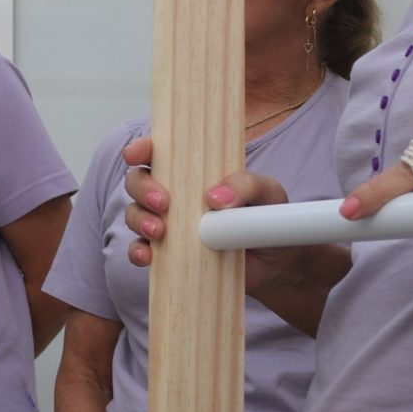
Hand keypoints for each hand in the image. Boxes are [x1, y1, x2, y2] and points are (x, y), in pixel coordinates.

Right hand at [117, 134, 307, 297]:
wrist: (277, 263)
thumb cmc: (268, 217)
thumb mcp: (268, 192)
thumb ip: (246, 185)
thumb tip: (214, 197)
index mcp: (194, 170)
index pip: (159, 151)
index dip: (141, 149)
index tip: (136, 154)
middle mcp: (175, 194)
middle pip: (138, 181)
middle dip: (142, 188)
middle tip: (162, 202)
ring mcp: (170, 224)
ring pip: (135, 213)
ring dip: (139, 219)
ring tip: (159, 232)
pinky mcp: (170, 254)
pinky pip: (142, 250)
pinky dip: (138, 252)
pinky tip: (147, 256)